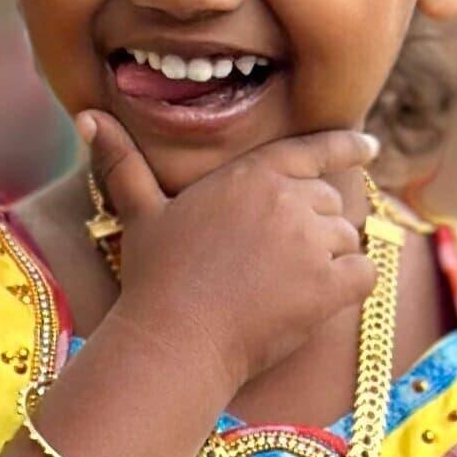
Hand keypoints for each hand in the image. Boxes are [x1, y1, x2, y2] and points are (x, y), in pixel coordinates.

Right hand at [82, 111, 382, 392]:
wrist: (174, 341)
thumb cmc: (155, 279)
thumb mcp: (139, 213)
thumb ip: (123, 162)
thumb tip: (85, 116)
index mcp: (252, 173)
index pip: (314, 148)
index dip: (346, 146)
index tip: (371, 146)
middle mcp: (287, 198)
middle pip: (329, 201)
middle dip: (313, 227)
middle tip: (276, 263)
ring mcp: (310, 241)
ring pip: (346, 239)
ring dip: (328, 260)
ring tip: (286, 287)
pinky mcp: (328, 285)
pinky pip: (364, 274)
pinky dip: (351, 286)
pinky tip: (322, 300)